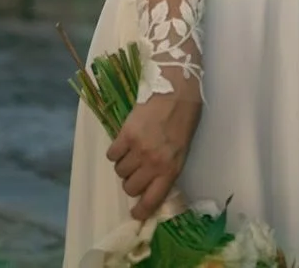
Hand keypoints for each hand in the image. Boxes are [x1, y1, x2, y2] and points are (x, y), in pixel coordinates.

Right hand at [106, 91, 201, 221]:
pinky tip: (123, 143)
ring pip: (119, 172)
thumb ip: (168, 166)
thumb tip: (152, 181)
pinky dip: (115, 152)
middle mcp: (153, 163)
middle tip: (137, 170)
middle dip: (132, 182)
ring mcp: (138, 149)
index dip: (140, 211)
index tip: (135, 212)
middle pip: (130, 187)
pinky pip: (112, 154)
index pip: (151, 201)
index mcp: (171, 168)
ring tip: (132, 152)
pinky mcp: (125, 134)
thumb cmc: (186, 116)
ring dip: (124, 166)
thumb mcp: (183, 148)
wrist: (177, 87)